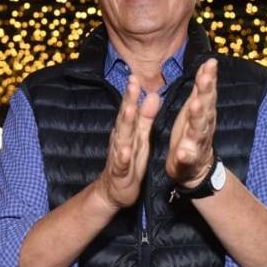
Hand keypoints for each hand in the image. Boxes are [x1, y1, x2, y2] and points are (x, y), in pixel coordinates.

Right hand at [96, 75, 160, 209]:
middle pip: (125, 117)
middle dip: (128, 100)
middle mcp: (121, 139)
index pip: (130, 107)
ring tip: (129, 109)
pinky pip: (122, 164)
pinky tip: (126, 151)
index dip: (132, 92)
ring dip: (125, 123)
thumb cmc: (130, 161)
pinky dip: (124, 157)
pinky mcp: (120, 172)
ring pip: (122, 137)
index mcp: (128, 130)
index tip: (135, 75)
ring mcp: (119, 155)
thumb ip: (146, 117)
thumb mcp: (140, 137)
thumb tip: (152, 94)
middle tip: (132, 82)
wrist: (114, 191)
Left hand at [166, 59, 217, 187]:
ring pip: (198, 129)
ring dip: (198, 117)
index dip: (209, 77)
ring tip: (195, 105)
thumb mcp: (196, 107)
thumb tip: (209, 63)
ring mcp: (196, 143)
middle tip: (205, 78)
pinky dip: (185, 155)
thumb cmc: (193, 133)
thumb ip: (201, 88)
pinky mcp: (188, 160)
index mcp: (202, 112)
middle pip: (205, 106)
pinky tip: (182, 152)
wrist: (196, 168)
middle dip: (205, 92)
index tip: (210, 62)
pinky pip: (187, 157)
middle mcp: (203, 125)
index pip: (206, 92)